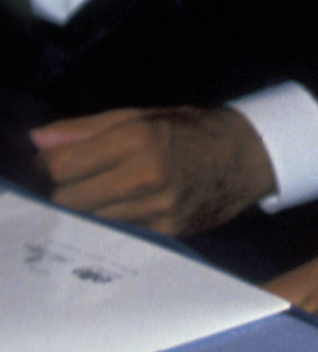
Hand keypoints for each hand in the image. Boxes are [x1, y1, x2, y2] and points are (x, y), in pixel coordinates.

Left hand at [30, 104, 274, 235]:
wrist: (245, 157)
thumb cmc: (189, 129)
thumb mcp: (141, 115)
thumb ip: (85, 129)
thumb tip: (36, 140)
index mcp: (137, 139)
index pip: (62, 167)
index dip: (47, 166)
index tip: (50, 163)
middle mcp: (145, 178)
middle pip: (68, 200)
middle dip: (64, 190)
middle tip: (77, 179)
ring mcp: (155, 212)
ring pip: (89, 222)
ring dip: (85, 210)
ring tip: (100, 193)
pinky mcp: (164, 236)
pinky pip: (116, 234)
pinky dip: (110, 223)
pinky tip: (123, 208)